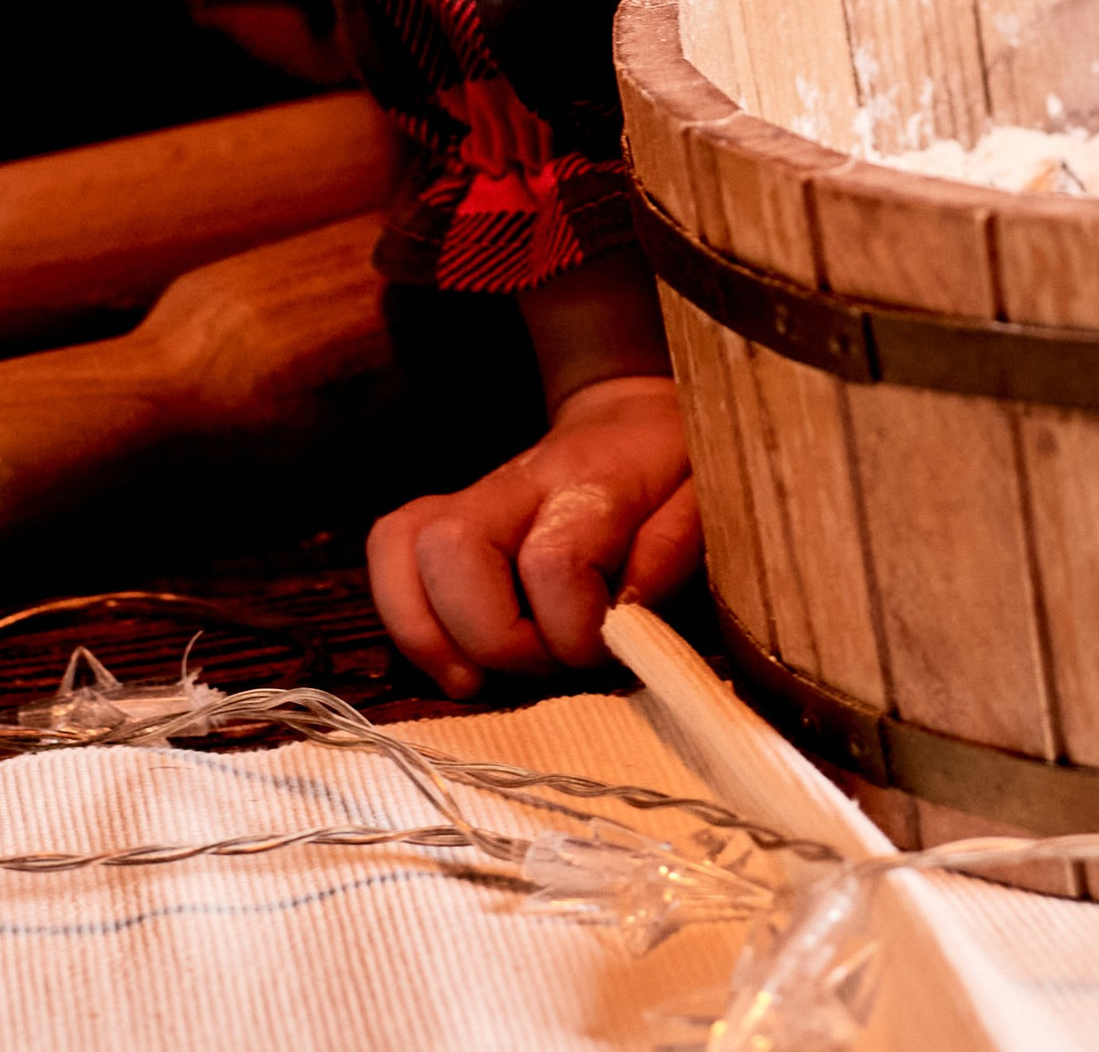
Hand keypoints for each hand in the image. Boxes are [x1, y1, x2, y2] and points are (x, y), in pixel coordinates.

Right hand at [365, 371, 700, 694]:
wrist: (638, 419)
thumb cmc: (678, 469)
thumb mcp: (707, 499)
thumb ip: (673, 550)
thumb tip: (622, 614)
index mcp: (591, 479)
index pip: (551, 561)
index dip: (573, 630)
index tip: (606, 648)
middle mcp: (518, 481)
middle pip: (452, 549)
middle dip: (490, 636)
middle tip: (540, 665)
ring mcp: (474, 496)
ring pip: (402, 546)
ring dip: (429, 632)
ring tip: (477, 679)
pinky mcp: (446, 517)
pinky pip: (391, 551)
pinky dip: (406, 617)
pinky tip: (453, 659)